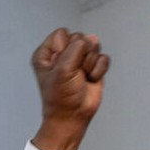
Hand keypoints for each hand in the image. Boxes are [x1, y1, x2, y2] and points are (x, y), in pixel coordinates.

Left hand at [30, 28, 109, 149]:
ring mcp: (78, 59)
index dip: (66, 47)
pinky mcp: (92, 66)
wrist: (73, 116)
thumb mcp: (62, 70)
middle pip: (80, 38)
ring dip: (89, 64)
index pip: (62, 33)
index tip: (62, 65)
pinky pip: (103, 57)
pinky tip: (90, 79)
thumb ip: (76, 48)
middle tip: (73, 73)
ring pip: (93, 46)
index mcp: (47, 53)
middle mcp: (62, 53)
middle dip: (80, 56)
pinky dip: (99, 70)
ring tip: (81, 77)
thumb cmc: (60, 98)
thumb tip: (90, 38)